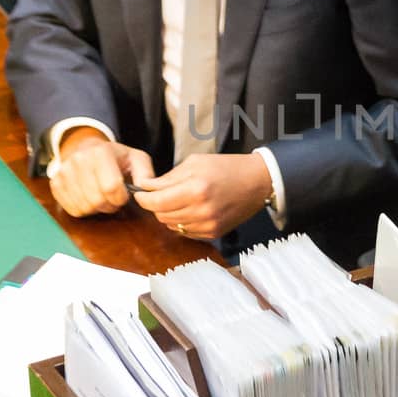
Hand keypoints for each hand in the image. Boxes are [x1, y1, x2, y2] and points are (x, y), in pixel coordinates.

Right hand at [49, 131, 154, 217]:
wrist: (86, 148)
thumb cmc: (115, 157)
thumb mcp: (136, 159)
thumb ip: (145, 174)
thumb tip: (144, 189)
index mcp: (100, 152)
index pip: (111, 187)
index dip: (121, 198)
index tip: (123, 195)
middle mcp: (79, 160)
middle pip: (97, 200)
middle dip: (110, 205)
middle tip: (112, 198)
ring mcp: (64, 172)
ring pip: (84, 207)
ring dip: (97, 208)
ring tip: (100, 196)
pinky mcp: (56, 184)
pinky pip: (72, 210)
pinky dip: (84, 209)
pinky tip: (88, 197)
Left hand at [131, 153, 273, 240]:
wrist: (257, 182)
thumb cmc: (227, 167)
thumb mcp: (195, 163)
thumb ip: (168, 178)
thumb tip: (146, 187)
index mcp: (196, 189)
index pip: (156, 202)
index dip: (143, 198)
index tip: (140, 193)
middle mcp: (201, 211)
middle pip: (161, 216)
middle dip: (155, 205)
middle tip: (159, 195)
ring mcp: (208, 225)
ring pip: (172, 225)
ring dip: (168, 214)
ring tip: (177, 200)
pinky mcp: (213, 233)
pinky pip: (185, 232)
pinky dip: (182, 222)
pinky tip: (190, 209)